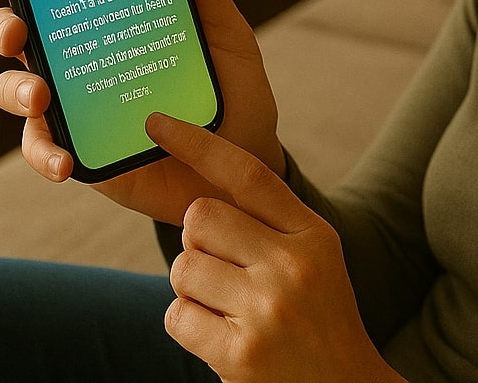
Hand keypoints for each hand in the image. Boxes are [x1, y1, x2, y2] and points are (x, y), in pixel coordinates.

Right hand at [0, 0, 286, 222]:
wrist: (247, 164)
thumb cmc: (231, 90)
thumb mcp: (222, 31)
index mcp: (103, 17)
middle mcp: (78, 57)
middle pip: (16, 31)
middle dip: (0, 25)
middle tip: (16, 29)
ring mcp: (74, 106)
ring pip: (14, 90)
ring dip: (15, 90)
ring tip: (41, 96)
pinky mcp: (81, 151)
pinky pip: (43, 149)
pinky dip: (44, 153)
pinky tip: (63, 161)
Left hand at [149, 113, 405, 382]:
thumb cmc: (320, 319)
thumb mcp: (316, 259)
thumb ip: (270, 224)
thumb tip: (199, 198)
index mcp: (313, 234)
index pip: (246, 173)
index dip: (197, 143)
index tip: (157, 123)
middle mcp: (293, 266)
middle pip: (200, 218)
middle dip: (197, 242)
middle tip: (222, 270)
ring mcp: (267, 310)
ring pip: (182, 269)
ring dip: (191, 289)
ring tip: (227, 308)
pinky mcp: (240, 354)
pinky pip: (177, 316)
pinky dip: (188, 326)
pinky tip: (221, 336)